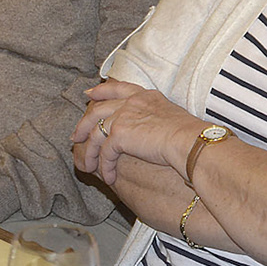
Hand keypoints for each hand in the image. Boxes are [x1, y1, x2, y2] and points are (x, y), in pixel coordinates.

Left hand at [73, 79, 199, 184]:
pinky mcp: (120, 133)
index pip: (118, 88)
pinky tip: (109, 178)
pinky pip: (105, 152)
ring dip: (90, 152)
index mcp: (145, 96)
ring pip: (96, 133)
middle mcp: (132, 102)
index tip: (89, 95)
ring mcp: (124, 115)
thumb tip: (149, 128)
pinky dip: (104, 167)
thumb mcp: (170, 116)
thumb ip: (153, 116)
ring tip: (88, 167)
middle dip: (84, 124)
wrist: (190, 142)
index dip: (101, 90)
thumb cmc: (188, 136)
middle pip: (98, 109)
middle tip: (76, 137)